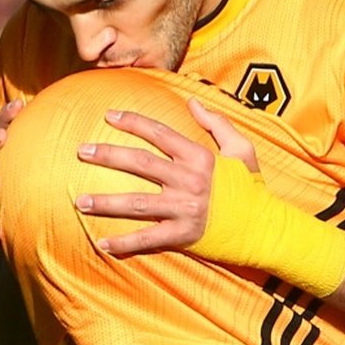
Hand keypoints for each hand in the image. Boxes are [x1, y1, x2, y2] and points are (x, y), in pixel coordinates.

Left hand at [74, 98, 257, 253]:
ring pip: (136, 204)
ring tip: (79, 201)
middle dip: (107, 156)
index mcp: (199, 157)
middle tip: (81, 152)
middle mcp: (188, 181)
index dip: (132, 122)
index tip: (108, 116)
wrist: (265, 228)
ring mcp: (184, 209)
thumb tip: (191, 101)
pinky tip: (101, 244)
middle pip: (140, 164)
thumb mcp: (241, 149)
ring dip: (105, 203)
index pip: (159, 134)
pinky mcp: (183, 235)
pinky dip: (124, 244)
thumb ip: (216, 123)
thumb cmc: (250, 188)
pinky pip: (148, 239)